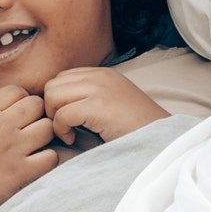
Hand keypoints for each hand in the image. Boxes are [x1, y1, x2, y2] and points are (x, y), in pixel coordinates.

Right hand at [0, 85, 55, 211]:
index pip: (16, 90)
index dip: (20, 100)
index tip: (17, 114)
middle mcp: (0, 126)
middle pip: (36, 105)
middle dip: (36, 115)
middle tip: (29, 130)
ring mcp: (13, 148)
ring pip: (48, 128)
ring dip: (45, 136)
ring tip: (35, 147)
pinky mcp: (22, 172)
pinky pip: (52, 157)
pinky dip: (47, 160)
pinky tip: (35, 165)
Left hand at [43, 67, 169, 145]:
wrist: (160, 138)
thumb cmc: (133, 127)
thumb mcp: (109, 103)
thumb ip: (87, 97)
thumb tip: (54, 104)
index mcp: (101, 74)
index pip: (61, 78)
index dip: (56, 100)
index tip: (66, 118)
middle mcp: (99, 76)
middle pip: (52, 85)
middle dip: (50, 108)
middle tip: (64, 127)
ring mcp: (99, 89)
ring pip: (53, 96)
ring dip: (54, 118)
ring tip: (69, 132)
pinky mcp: (98, 106)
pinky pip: (62, 114)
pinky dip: (61, 129)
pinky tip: (73, 138)